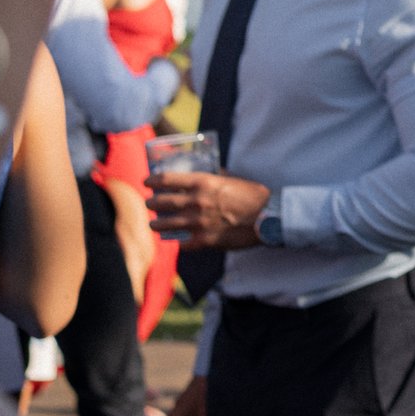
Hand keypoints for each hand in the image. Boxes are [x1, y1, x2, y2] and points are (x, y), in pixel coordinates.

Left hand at [148, 171, 270, 248]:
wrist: (267, 218)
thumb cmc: (254, 197)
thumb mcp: (234, 180)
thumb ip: (219, 177)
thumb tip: (214, 172)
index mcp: (203, 183)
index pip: (168, 179)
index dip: (153, 180)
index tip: (146, 182)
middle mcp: (196, 202)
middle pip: (162, 202)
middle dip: (151, 203)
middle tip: (148, 203)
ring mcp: (198, 223)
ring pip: (166, 224)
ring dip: (156, 224)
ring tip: (153, 224)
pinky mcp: (204, 241)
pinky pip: (182, 243)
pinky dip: (177, 242)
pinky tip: (175, 242)